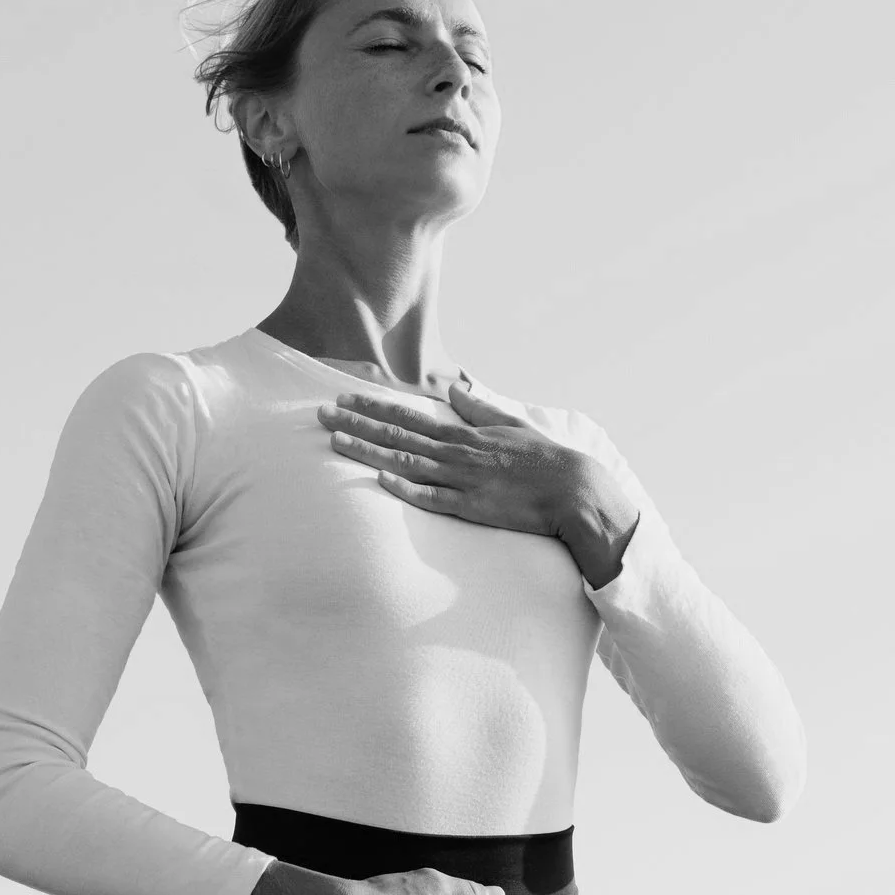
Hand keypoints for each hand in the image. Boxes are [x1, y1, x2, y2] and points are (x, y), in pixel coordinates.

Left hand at [316, 382, 609, 546]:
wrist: (574, 490)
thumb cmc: (542, 459)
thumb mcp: (510, 424)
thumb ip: (478, 407)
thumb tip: (455, 387)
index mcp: (464, 433)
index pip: (409, 416)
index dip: (373, 406)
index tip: (344, 397)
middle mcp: (457, 452)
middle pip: (397, 435)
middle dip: (357, 423)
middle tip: (321, 413)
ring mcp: (462, 479)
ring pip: (406, 463)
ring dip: (369, 451)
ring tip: (335, 441)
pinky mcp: (471, 507)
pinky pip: (432, 498)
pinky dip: (406, 489)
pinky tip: (379, 480)